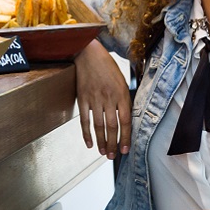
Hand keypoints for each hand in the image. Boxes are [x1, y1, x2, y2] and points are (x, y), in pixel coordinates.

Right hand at [74, 40, 130, 157]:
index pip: (126, 121)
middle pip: (112, 127)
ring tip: (103, 153)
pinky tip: (89, 143)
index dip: (126, 137)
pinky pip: (85, 120)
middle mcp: (109, 98)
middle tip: (112, 156)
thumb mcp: (121, 81)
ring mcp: (94, 99)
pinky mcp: (83, 99)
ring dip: (101, 142)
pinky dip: (87, 133)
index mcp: (121, 94)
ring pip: (99, 126)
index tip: (125, 149)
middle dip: (113, 144)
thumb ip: (123, 100)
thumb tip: (125, 118)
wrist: (88, 53)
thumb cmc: (107, 66)